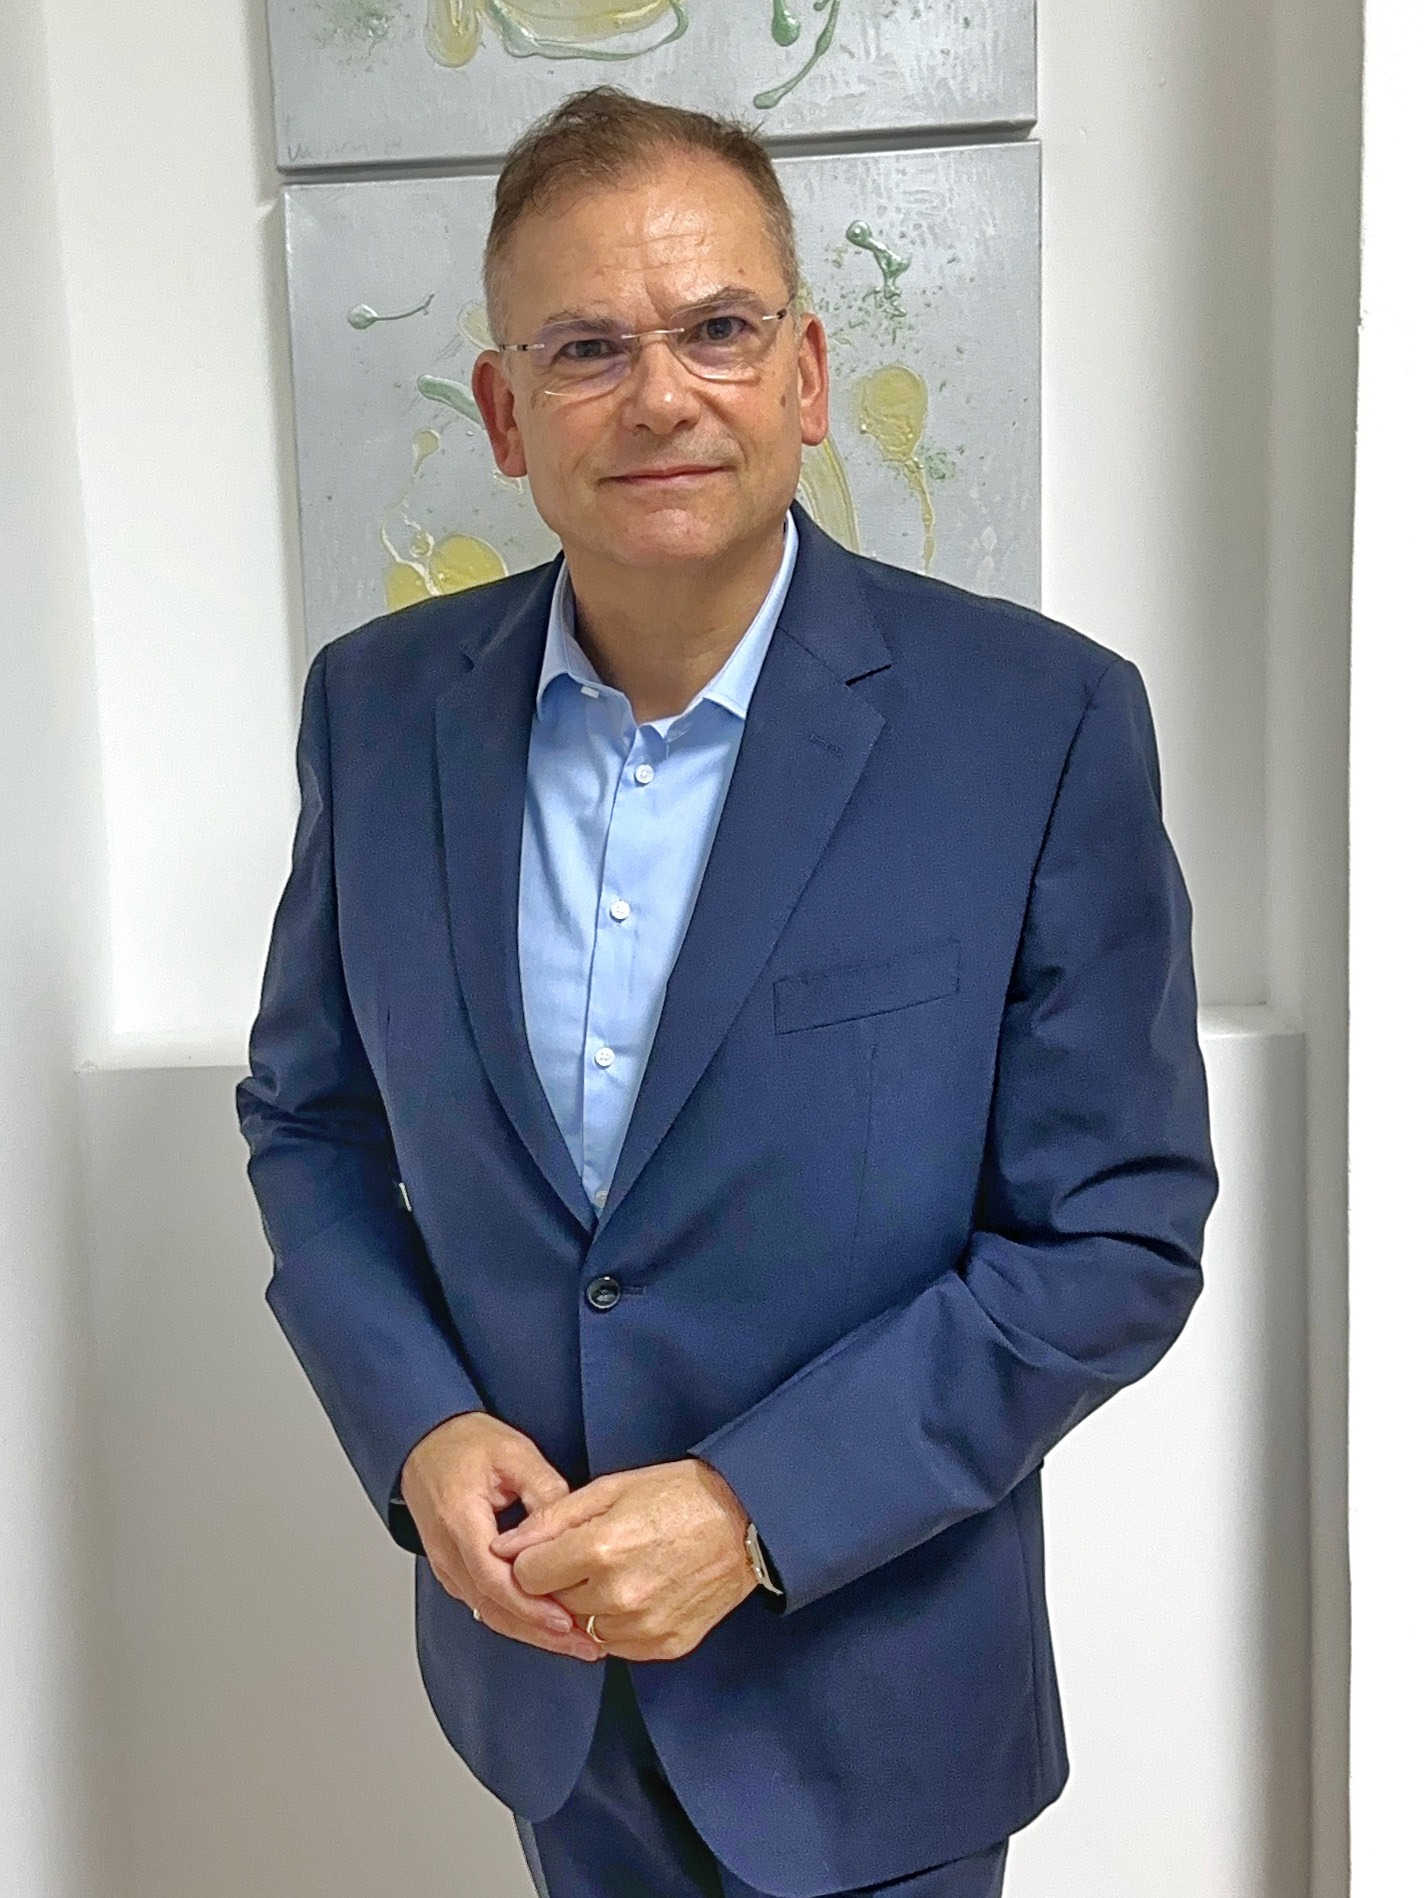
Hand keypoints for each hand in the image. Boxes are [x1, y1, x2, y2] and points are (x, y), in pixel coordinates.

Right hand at [399, 1413, 603, 1661]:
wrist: (424, 1444)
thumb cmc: (465, 1445)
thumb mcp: (514, 1454)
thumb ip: (545, 1491)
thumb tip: (572, 1532)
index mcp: (460, 1519)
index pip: (493, 1577)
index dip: (531, 1604)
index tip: (567, 1620)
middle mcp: (448, 1552)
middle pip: (492, 1607)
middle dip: (540, 1632)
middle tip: (585, 1645)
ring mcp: (447, 1566)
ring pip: (489, 1613)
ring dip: (532, 1632)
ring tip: (576, 1643)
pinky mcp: (454, 1572)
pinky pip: (485, 1603)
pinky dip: (517, 1619)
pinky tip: (547, 1625)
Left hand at [488, 1458, 756, 1661]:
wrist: (745, 1521)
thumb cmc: (677, 1494)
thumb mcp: (610, 1488)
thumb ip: (551, 1518)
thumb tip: (503, 1546)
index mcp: (599, 1550)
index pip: (526, 1575)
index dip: (533, 1559)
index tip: (550, 1546)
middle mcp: (617, 1597)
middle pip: (552, 1604)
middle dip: (560, 1580)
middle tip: (590, 1554)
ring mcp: (642, 1627)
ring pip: (582, 1628)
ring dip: (588, 1605)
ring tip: (618, 1570)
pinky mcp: (663, 1647)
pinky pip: (615, 1644)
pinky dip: (616, 1623)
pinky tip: (638, 1590)